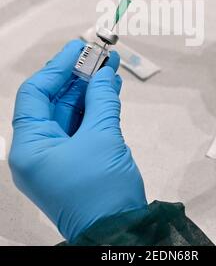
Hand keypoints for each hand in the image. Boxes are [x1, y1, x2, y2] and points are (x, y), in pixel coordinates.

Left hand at [9, 40, 146, 241]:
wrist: (120, 232)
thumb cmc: (102, 194)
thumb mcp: (102, 137)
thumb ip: (102, 99)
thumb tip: (103, 74)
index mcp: (30, 148)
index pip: (34, 95)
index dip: (56, 68)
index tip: (76, 49)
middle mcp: (37, 151)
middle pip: (53, 101)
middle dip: (76, 76)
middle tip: (96, 55)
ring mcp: (55, 156)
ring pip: (69, 112)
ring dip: (89, 89)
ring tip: (108, 67)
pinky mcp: (73, 160)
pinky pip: (81, 125)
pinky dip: (95, 107)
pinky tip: (110, 89)